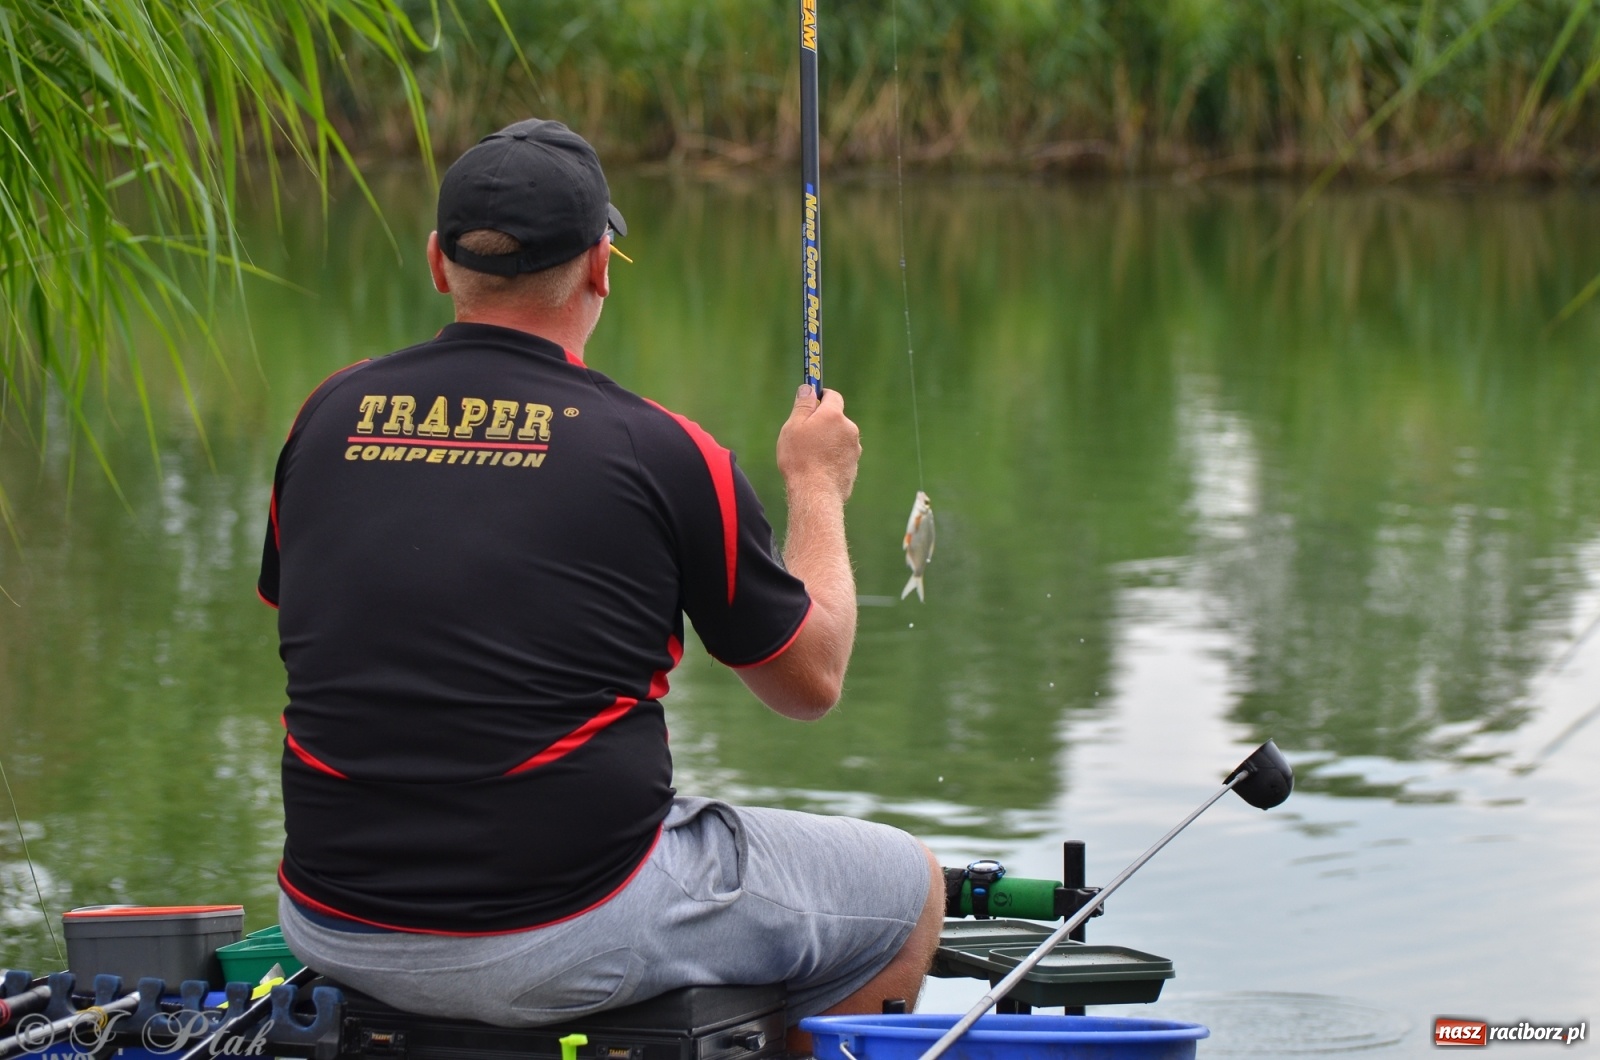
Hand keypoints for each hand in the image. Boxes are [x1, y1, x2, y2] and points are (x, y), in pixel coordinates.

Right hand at [777, 385, 860, 504]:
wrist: (816, 494)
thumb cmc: (800, 459)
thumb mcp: (793, 427)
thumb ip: (803, 405)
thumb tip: (808, 388)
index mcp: (834, 415)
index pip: (832, 396)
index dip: (821, 396)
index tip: (811, 401)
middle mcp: (849, 429)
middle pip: (836, 418)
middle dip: (822, 423)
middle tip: (804, 435)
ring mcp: (854, 449)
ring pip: (839, 439)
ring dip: (828, 442)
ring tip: (809, 457)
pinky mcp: (854, 467)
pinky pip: (841, 456)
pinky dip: (832, 459)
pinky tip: (818, 469)